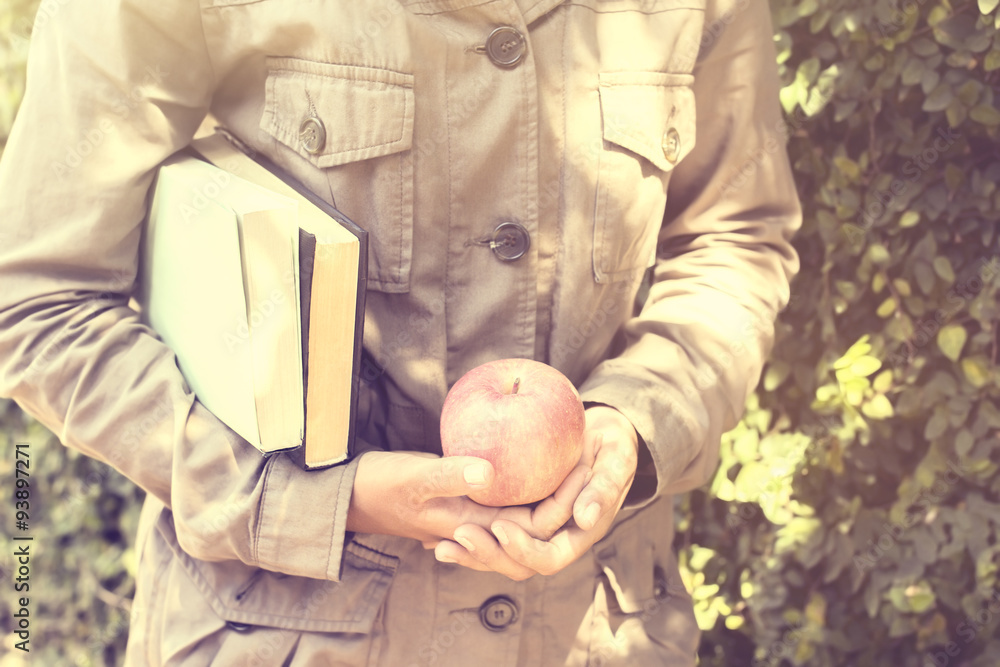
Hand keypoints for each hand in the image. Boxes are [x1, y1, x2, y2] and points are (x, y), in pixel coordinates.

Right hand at [346, 450, 590, 546]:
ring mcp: (478, 517)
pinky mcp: (471, 502)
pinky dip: (528, 483)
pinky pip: (509, 498)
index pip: (536, 528)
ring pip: (528, 515)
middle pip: (541, 527)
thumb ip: (451, 475)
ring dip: (551, 493)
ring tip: (571, 457)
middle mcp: (482, 529)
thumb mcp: (415, 477)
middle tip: (587, 458)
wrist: (355, 494)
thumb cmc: (383, 486)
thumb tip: (491, 474)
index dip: (566, 503)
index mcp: (476, 529)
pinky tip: (541, 454)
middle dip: (570, 500)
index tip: (582, 466)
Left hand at [434, 405, 638, 579]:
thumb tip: (584, 520)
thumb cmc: (614, 446)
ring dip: (473, 553)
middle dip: (487, 555)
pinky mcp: (520, 514)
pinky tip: (437, 530)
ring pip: (501, 553)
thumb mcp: (617, 460)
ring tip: (439, 546)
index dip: (523, 549)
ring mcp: (535, 529)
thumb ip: (604, 488)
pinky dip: (472, 532)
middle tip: (458, 534)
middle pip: (518, 564)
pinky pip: (493, 531)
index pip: (548, 557)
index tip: (499, 526)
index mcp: (580, 534)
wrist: (604, 436)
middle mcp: (555, 538)